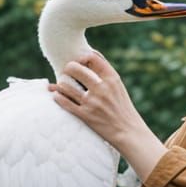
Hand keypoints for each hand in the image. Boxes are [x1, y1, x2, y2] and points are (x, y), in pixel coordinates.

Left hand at [49, 52, 167, 181]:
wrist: (128, 132)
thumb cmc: (122, 107)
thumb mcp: (118, 86)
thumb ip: (105, 72)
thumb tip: (89, 54)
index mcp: (112, 78)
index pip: (92, 57)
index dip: (81, 57)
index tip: (78, 62)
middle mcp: (102, 88)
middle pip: (75, 68)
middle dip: (68, 69)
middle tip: (66, 73)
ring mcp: (93, 102)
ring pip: (66, 85)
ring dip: (60, 84)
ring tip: (61, 85)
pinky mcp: (85, 115)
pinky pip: (64, 102)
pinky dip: (58, 97)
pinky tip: (57, 96)